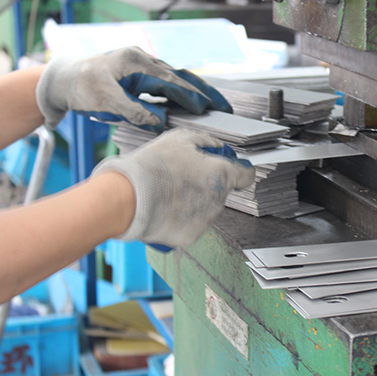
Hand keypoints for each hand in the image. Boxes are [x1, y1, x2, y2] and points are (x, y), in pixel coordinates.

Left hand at [36, 47, 230, 130]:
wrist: (62, 78)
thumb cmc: (80, 87)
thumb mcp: (104, 101)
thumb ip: (134, 111)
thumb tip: (160, 120)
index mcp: (135, 62)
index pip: (170, 81)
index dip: (190, 96)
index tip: (207, 109)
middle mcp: (143, 60)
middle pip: (181, 76)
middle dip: (205, 91)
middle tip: (225, 106)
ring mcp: (143, 65)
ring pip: (178, 78)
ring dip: (198, 92)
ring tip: (217, 105)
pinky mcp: (141, 74)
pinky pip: (168, 82)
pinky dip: (184, 92)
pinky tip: (194, 103)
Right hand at [92, 128, 254, 247]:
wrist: (129, 197)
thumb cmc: (153, 166)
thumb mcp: (181, 139)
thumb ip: (205, 142)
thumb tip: (216, 147)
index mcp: (221, 174)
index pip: (246, 175)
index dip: (239, 170)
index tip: (232, 170)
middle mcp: (219, 200)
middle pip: (221, 192)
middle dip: (206, 185)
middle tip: (182, 178)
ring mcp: (206, 220)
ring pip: (206, 210)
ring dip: (194, 203)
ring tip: (168, 193)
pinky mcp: (192, 236)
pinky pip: (191, 226)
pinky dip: (181, 220)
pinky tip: (165, 209)